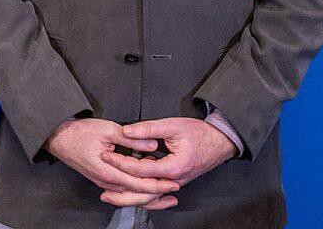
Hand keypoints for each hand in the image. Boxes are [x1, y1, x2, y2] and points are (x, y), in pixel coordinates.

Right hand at [45, 119, 179, 209]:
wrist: (57, 138)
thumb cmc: (79, 133)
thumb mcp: (107, 130)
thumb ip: (131, 138)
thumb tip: (152, 145)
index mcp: (108, 172)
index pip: (139, 184)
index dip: (158, 184)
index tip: (173, 182)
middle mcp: (105, 182)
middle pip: (136, 195)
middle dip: (157, 194)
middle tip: (174, 190)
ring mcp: (102, 183)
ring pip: (129, 195)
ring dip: (148, 195)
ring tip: (165, 194)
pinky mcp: (100, 180)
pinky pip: (122, 191)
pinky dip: (136, 191)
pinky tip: (145, 188)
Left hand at [100, 117, 237, 201]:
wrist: (220, 142)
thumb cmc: (199, 133)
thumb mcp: (172, 125)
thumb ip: (148, 128)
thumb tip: (126, 130)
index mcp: (173, 168)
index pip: (140, 169)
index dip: (120, 163)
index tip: (105, 156)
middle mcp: (174, 180)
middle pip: (143, 191)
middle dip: (121, 190)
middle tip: (101, 186)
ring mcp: (175, 183)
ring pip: (150, 196)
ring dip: (130, 196)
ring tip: (110, 194)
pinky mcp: (175, 181)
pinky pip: (156, 192)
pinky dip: (142, 194)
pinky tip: (129, 191)